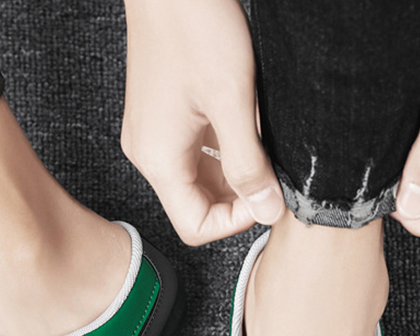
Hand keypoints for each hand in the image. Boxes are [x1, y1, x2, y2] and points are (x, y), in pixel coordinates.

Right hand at [121, 0, 283, 245]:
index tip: (265, 197)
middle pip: (195, 204)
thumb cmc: (193, 26)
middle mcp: (149, 153)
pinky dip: (221, 150)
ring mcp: (153, 135)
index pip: (195, 226)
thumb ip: (249, 164)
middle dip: (237, 197)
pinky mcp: (161, 117)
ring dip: (232, 171)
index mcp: (159, 160)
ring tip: (259, 142)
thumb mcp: (233, 102)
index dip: (235, 221)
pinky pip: (193, 152)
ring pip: (197, 178)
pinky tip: (243, 124)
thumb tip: (267, 210)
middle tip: (270, 171)